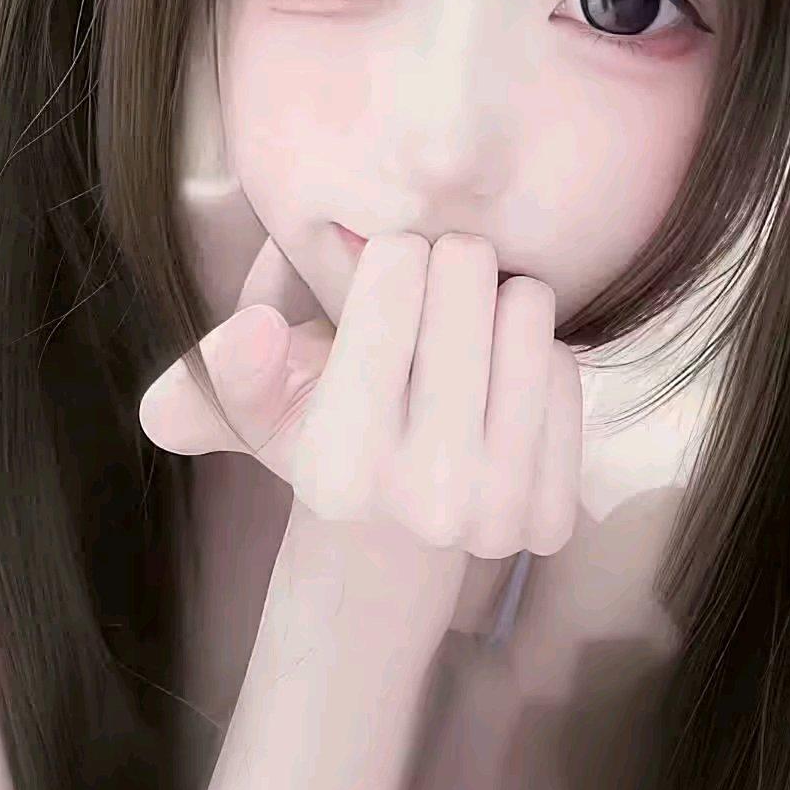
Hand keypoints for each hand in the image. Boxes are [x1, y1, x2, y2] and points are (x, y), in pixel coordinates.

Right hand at [138, 231, 583, 561]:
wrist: (393, 533)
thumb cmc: (318, 430)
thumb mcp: (249, 399)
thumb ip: (223, 367)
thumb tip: (256, 329)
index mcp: (337, 466)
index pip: (392, 277)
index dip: (390, 255)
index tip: (386, 274)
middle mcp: (424, 499)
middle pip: (466, 278)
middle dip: (448, 261)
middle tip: (433, 292)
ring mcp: (497, 514)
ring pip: (526, 312)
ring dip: (498, 299)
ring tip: (466, 332)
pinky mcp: (551, 519)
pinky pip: (566, 367)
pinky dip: (535, 355)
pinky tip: (496, 384)